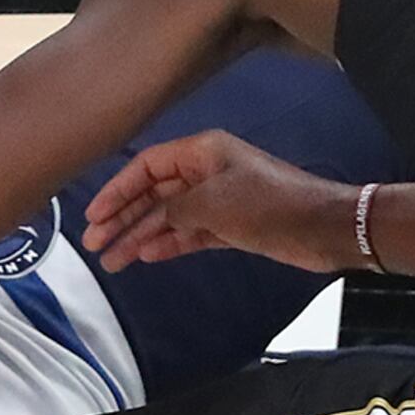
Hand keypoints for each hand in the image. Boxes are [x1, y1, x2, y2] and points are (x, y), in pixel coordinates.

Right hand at [82, 130, 356, 272]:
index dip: (117, 190)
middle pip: (153, 194)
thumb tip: (154, 221)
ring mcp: (218, 200)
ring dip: (140, 237)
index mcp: (201, 153)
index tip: (94, 215)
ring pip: (168, 218)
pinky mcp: (230, 226)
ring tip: (113, 260)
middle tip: (95, 244)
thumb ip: (175, 209)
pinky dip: (168, 244)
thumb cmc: (268, 204)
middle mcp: (206, 173)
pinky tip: (146, 256)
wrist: (320, 227)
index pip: (146, 167)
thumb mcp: (212, 202)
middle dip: (123, 219)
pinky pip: (189, 233)